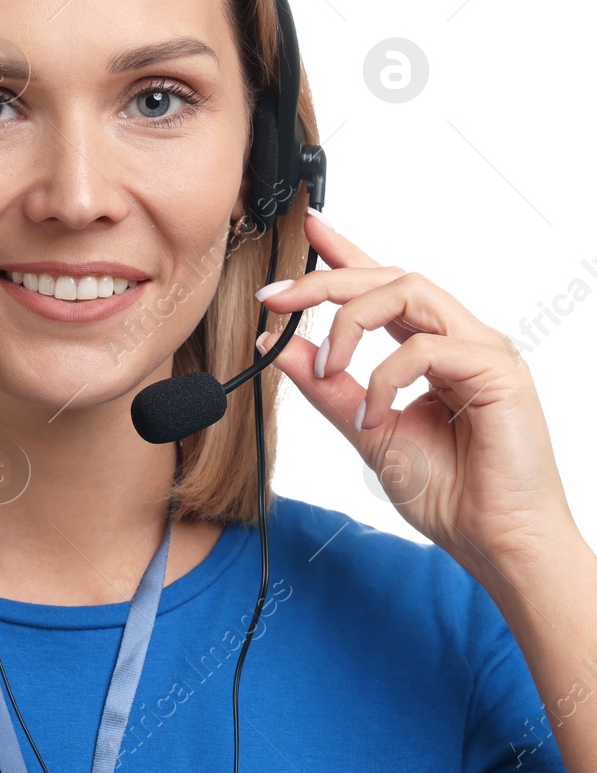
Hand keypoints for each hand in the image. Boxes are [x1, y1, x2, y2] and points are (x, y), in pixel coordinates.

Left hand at [255, 210, 574, 584]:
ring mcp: (483, 350)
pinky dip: (385, 376)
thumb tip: (281, 347)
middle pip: (389, 279)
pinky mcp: (498, 370)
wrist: (496, 542)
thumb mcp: (367, 431)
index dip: (346, 253)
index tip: (308, 230)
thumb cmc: (449, 492)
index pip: (385, 286)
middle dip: (325, 281)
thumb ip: (327, 388)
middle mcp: (459, 339)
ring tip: (328, 370)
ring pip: (409, 292)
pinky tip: (373, 413)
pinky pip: (427, 348)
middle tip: (275, 297)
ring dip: (350, 322)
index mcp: (431, 349)